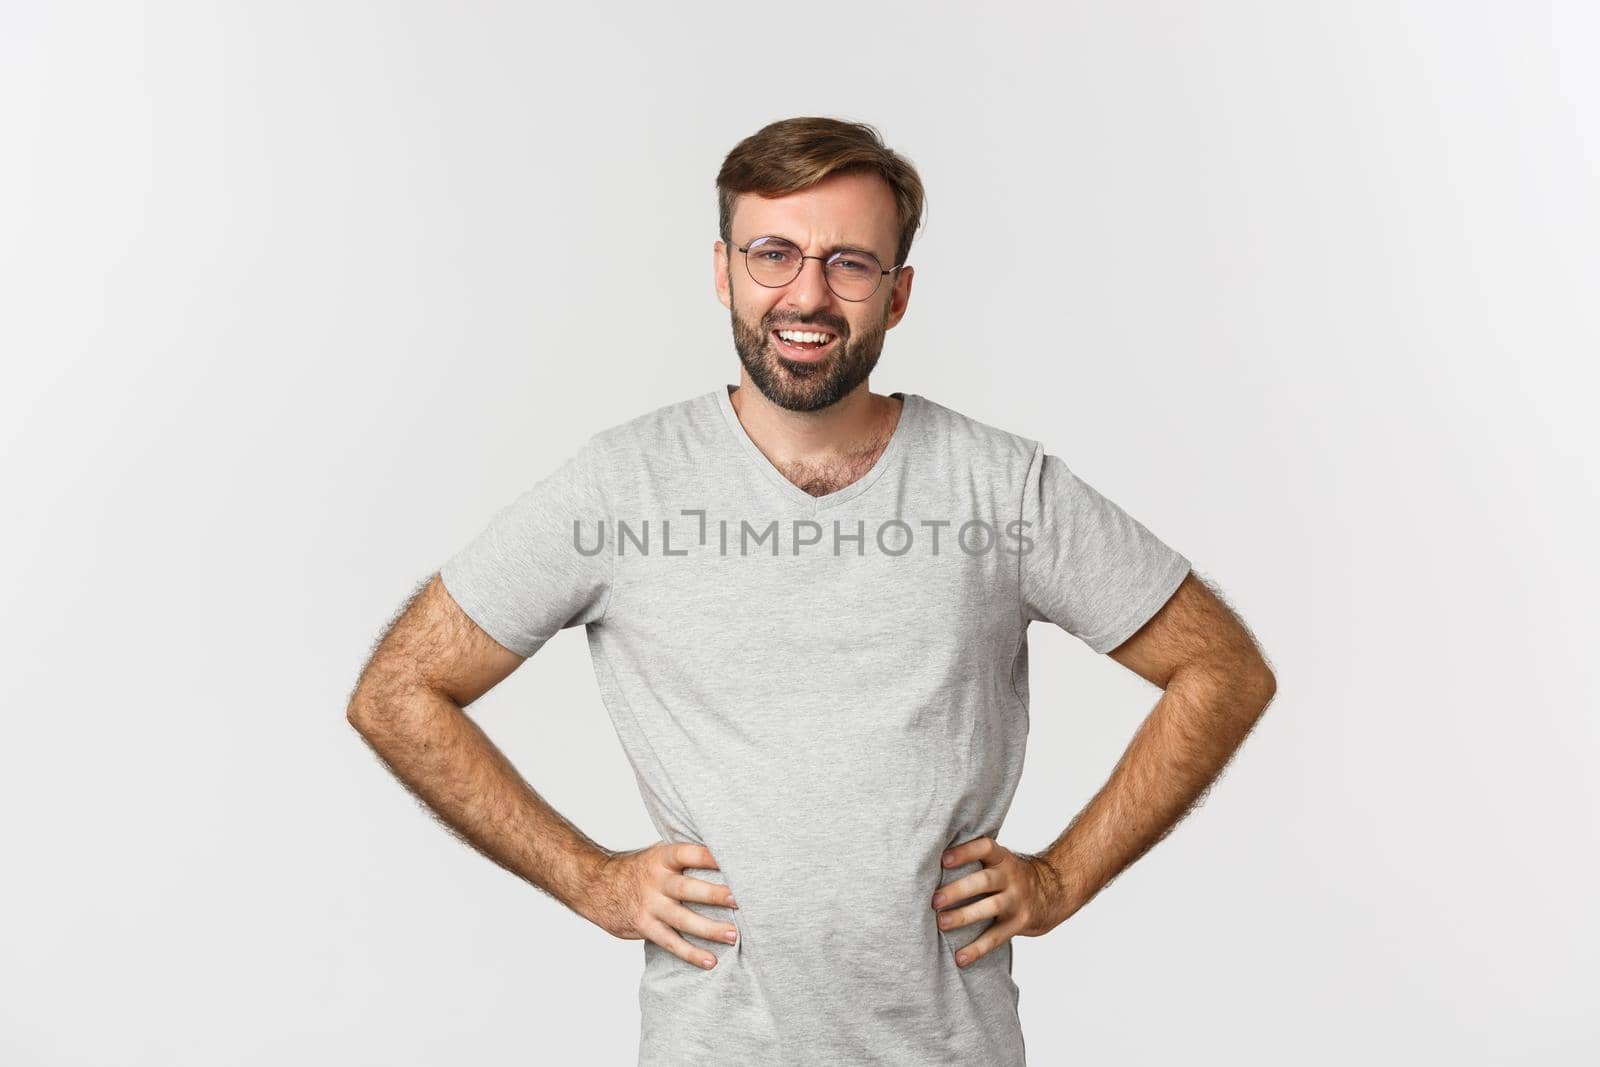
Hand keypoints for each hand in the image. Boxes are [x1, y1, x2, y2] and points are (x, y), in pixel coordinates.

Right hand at [588, 841, 739, 970]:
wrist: (598, 886)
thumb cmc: (642, 870)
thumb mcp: (659, 855)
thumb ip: (686, 856)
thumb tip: (727, 852)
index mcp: (663, 858)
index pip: (688, 853)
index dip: (708, 855)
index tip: (731, 858)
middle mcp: (656, 881)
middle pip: (688, 888)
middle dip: (714, 895)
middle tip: (739, 900)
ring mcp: (650, 905)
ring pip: (682, 919)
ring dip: (709, 929)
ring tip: (732, 935)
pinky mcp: (645, 926)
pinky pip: (671, 943)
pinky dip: (691, 953)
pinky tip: (710, 960)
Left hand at [931, 836, 1065, 967]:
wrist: (1052, 893)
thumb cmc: (1009, 877)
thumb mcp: (999, 861)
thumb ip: (974, 861)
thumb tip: (928, 864)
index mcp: (1002, 858)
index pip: (985, 848)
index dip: (965, 852)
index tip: (943, 859)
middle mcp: (1011, 877)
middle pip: (985, 881)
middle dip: (959, 890)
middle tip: (934, 900)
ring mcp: (1017, 900)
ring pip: (990, 908)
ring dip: (964, 916)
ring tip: (941, 924)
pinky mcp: (1020, 923)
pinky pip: (997, 937)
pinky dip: (977, 949)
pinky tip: (960, 958)